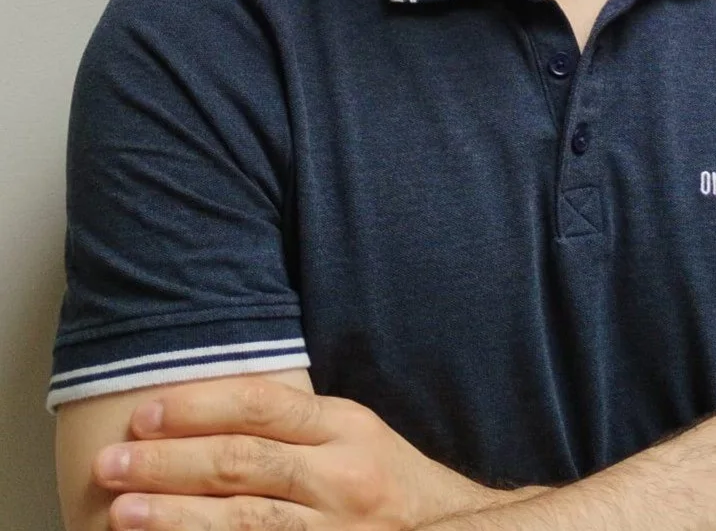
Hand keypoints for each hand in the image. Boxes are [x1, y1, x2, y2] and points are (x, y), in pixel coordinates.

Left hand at [92, 376, 527, 529]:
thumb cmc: (394, 486)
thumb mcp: (357, 436)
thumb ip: (299, 424)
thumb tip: (214, 412)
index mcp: (345, 425)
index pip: (259, 406)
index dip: (197, 407)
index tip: (145, 413)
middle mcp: (341, 475)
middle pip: (241, 462)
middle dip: (168, 461)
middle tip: (112, 460)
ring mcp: (334, 528)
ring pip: (242, 519)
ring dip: (174, 514)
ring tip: (124, 509)